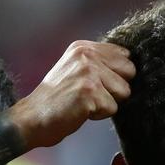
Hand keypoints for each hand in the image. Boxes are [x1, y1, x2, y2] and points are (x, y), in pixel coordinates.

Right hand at [10, 41, 134, 149]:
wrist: (31, 118)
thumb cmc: (56, 99)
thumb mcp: (75, 69)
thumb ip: (99, 62)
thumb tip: (132, 65)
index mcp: (84, 47)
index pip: (125, 55)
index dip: (116, 75)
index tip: (96, 84)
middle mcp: (87, 54)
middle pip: (130, 72)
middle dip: (116, 88)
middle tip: (90, 94)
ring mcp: (89, 72)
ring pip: (124, 92)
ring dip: (107, 103)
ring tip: (84, 102)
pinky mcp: (90, 92)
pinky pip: (113, 108)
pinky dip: (99, 115)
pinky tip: (80, 110)